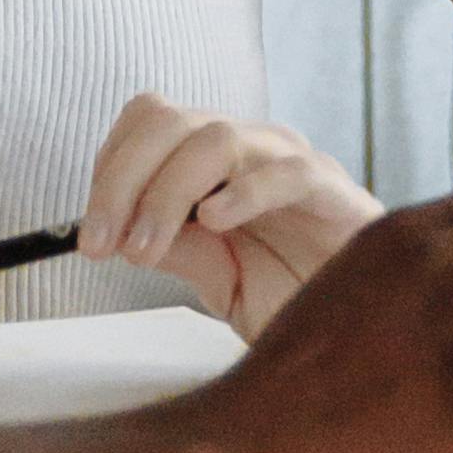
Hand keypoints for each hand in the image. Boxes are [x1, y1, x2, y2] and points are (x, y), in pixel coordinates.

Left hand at [77, 95, 375, 337]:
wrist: (363, 332)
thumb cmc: (294, 297)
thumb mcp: (217, 277)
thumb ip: (175, 247)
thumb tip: (113, 231)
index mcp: (218, 159)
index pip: (150, 120)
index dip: (110, 164)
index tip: (88, 230)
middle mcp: (252, 147)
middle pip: (169, 121)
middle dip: (122, 179)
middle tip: (101, 243)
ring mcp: (293, 163)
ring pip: (216, 139)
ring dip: (166, 193)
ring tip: (146, 249)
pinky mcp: (334, 193)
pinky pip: (287, 172)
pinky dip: (243, 192)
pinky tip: (216, 222)